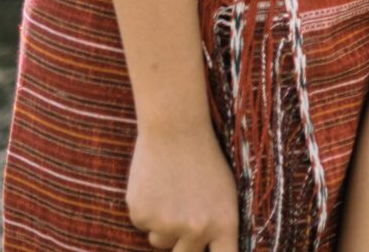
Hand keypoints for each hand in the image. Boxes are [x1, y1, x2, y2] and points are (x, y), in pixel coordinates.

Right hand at [126, 121, 238, 251]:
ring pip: (161, 241)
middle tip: (181, 216)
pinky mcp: (142, 216)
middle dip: (182, 244)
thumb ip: (218, 226)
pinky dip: (146, 210)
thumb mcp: (225, 193)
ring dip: (163, 225)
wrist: (176, 128)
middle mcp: (198, 229)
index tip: (203, 250)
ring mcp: (168, 225)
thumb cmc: (204, 158)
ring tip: (171, 190)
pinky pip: (143, 225)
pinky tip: (154, 184)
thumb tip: (207, 248)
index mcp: (225, 223)